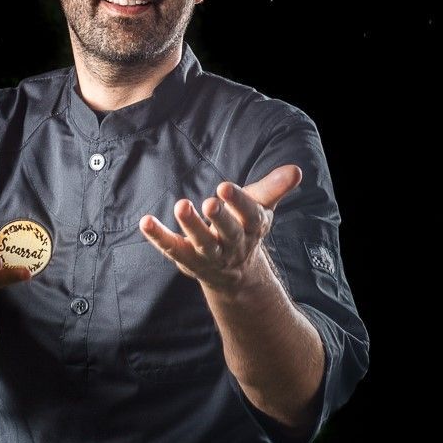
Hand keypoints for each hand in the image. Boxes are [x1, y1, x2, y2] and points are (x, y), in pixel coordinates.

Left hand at [138, 164, 301, 293]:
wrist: (236, 273)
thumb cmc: (245, 228)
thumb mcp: (261, 207)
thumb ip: (274, 188)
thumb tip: (296, 169)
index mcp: (252, 228)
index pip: (250, 215)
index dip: (239, 202)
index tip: (226, 186)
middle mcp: (232, 244)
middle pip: (227, 233)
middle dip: (219, 218)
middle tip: (209, 202)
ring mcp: (209, 255)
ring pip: (201, 243)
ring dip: (191, 226)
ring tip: (180, 205)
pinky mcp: (187, 259)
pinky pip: (172, 248)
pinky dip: (158, 237)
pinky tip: (146, 221)